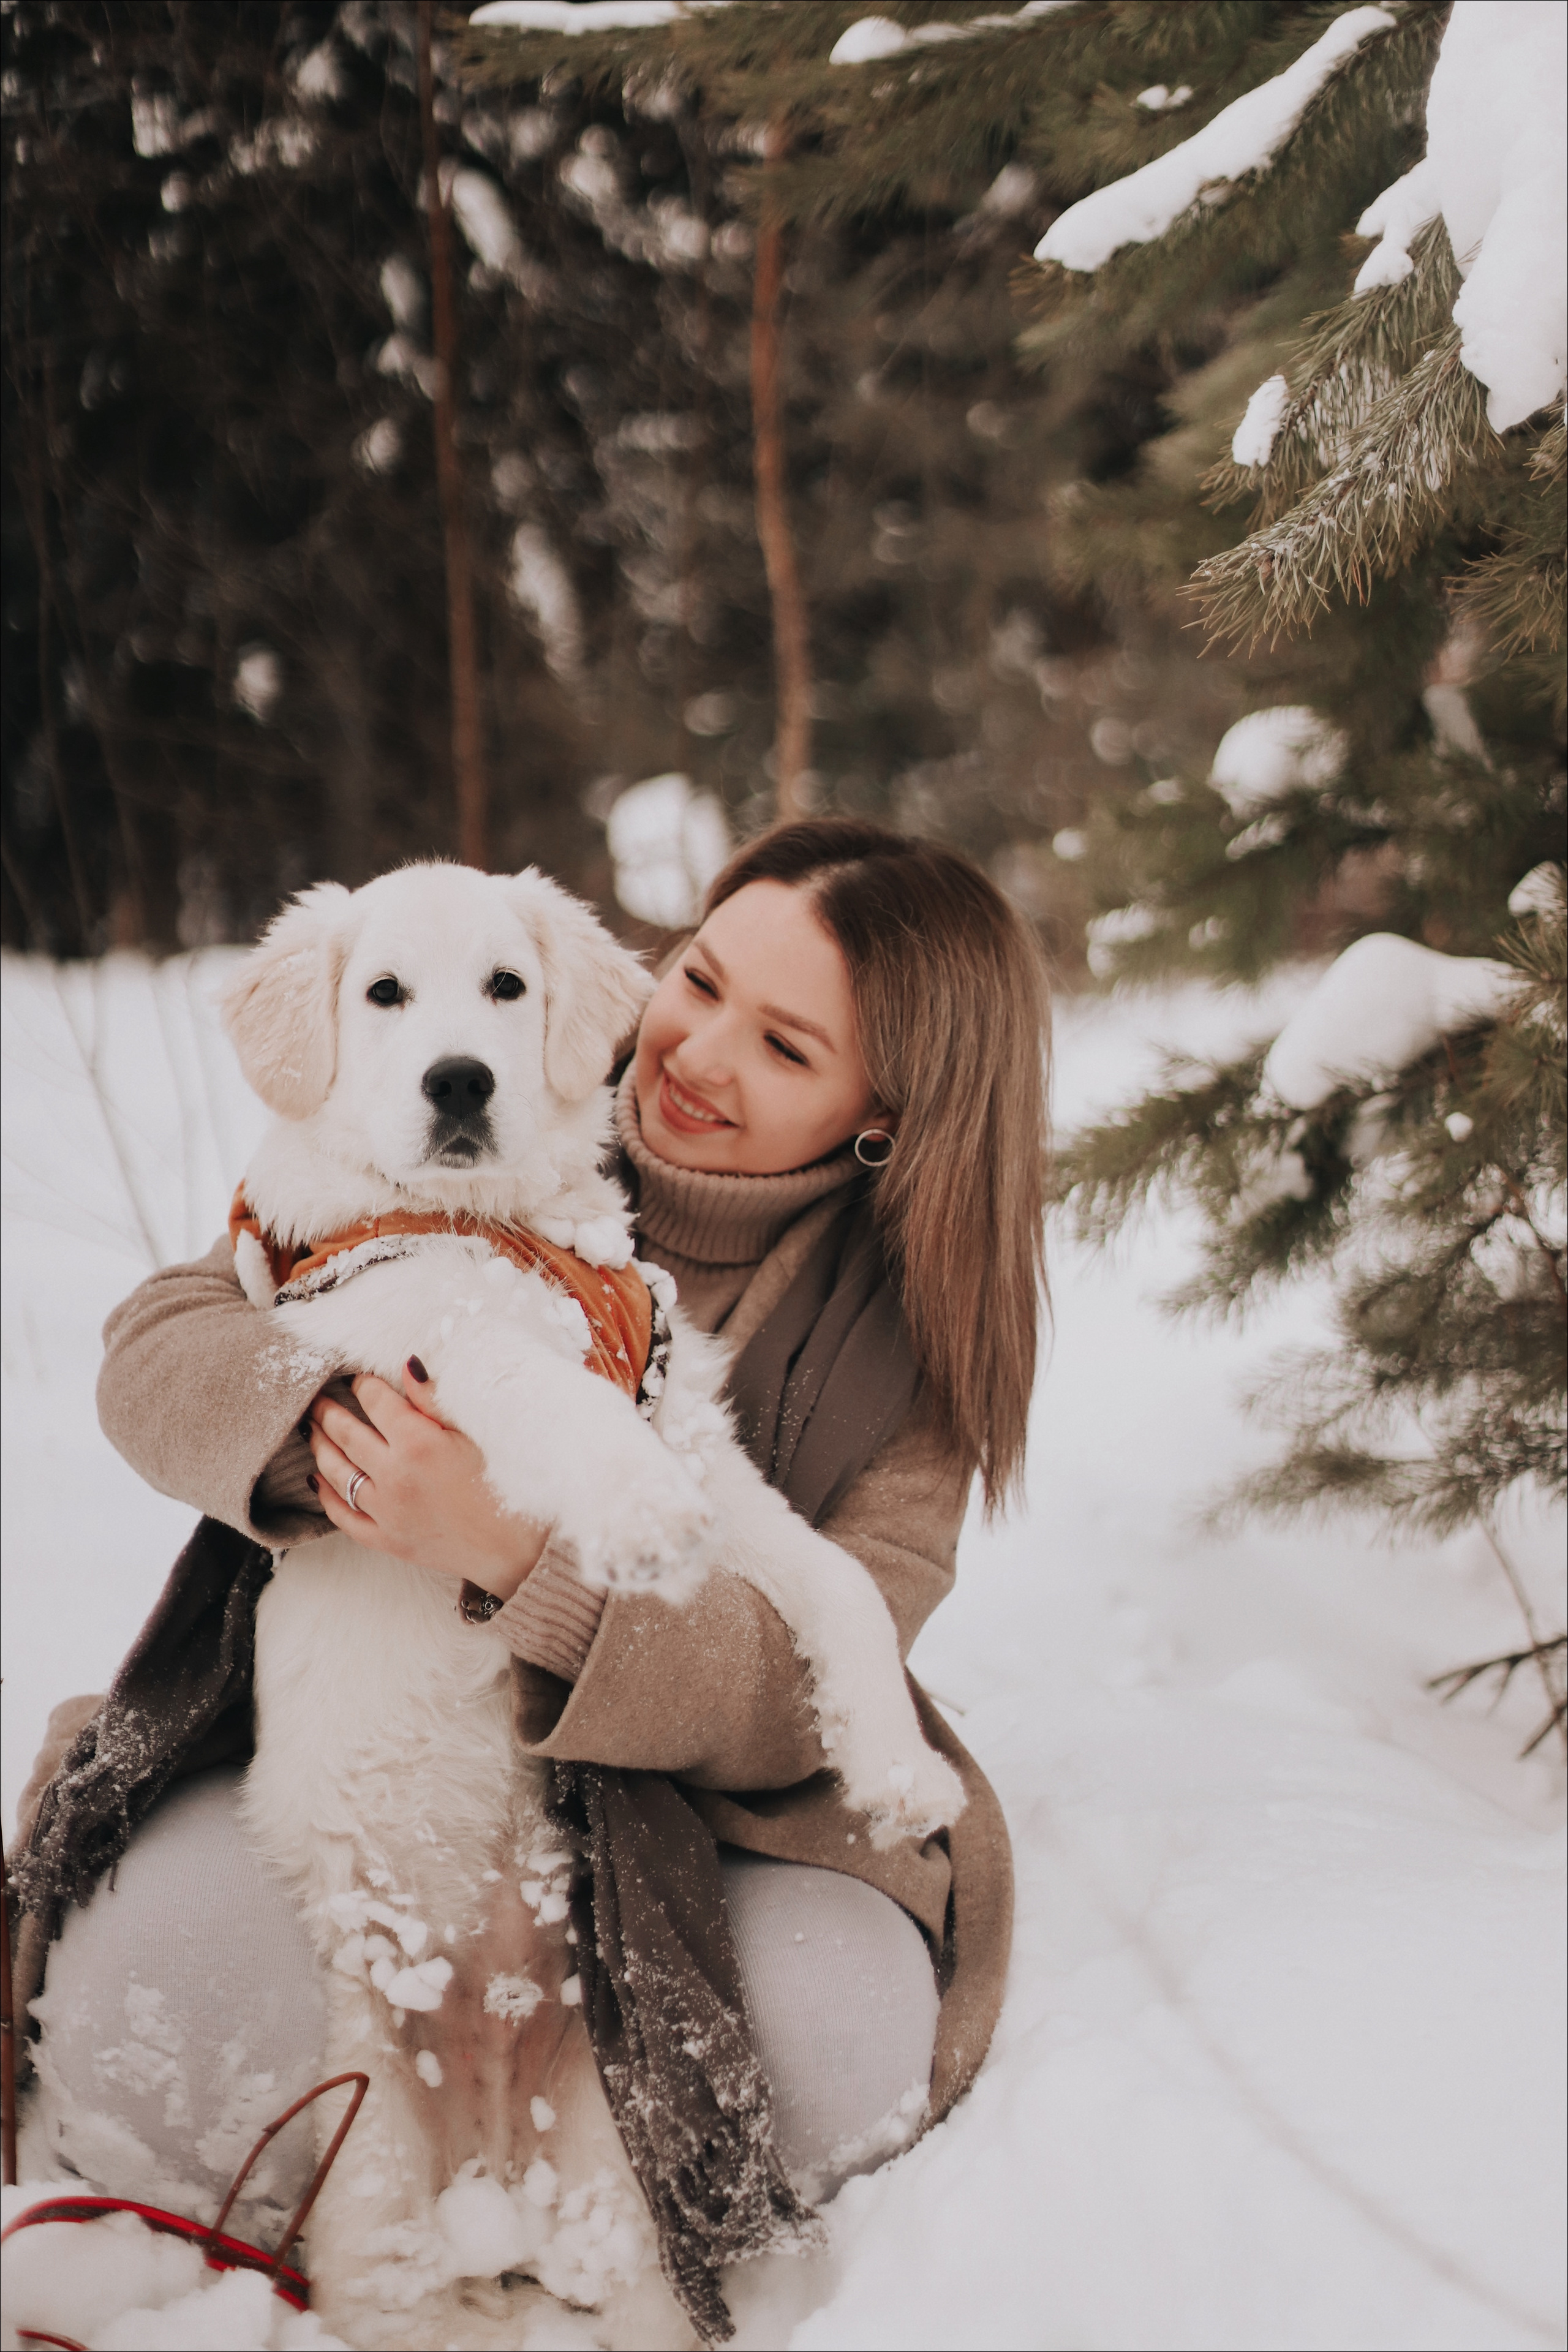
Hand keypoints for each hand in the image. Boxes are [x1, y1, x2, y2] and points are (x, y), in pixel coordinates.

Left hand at [305, 1362, 549, 1601]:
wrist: (514, 1547)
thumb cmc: (504, 1483)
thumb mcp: (473, 1433)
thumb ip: (434, 1400)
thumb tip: (407, 1365)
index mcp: (419, 1443)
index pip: (375, 1401)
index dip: (364, 1384)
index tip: (359, 1378)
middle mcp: (395, 1476)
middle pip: (346, 1433)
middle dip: (328, 1411)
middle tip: (317, 1398)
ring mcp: (386, 1511)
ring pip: (336, 1472)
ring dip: (320, 1446)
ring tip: (313, 1430)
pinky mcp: (386, 1540)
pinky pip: (343, 1516)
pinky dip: (326, 1496)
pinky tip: (317, 1480)